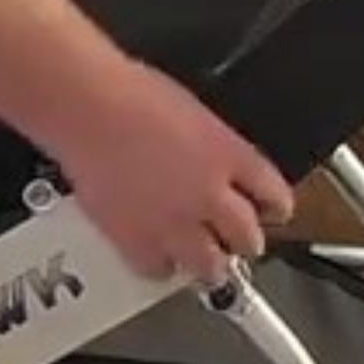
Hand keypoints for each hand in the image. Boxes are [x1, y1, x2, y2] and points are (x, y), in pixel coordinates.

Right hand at [56, 63, 294, 285]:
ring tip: (206, 264)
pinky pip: (158, 270)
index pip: (276, 196)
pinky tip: (158, 258)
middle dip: (245, 242)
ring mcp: (174, 221)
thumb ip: (212, 146)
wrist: (87, 106)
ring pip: (209, 267)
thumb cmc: (128, 93)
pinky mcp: (136, 239)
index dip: (276, 209)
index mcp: (229, 156)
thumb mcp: (193, 110)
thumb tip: (214, 159)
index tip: (272, 213)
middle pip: (248, 238)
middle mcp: (209, 194)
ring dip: (210, 266)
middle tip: (239, 243)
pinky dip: (160, 267)